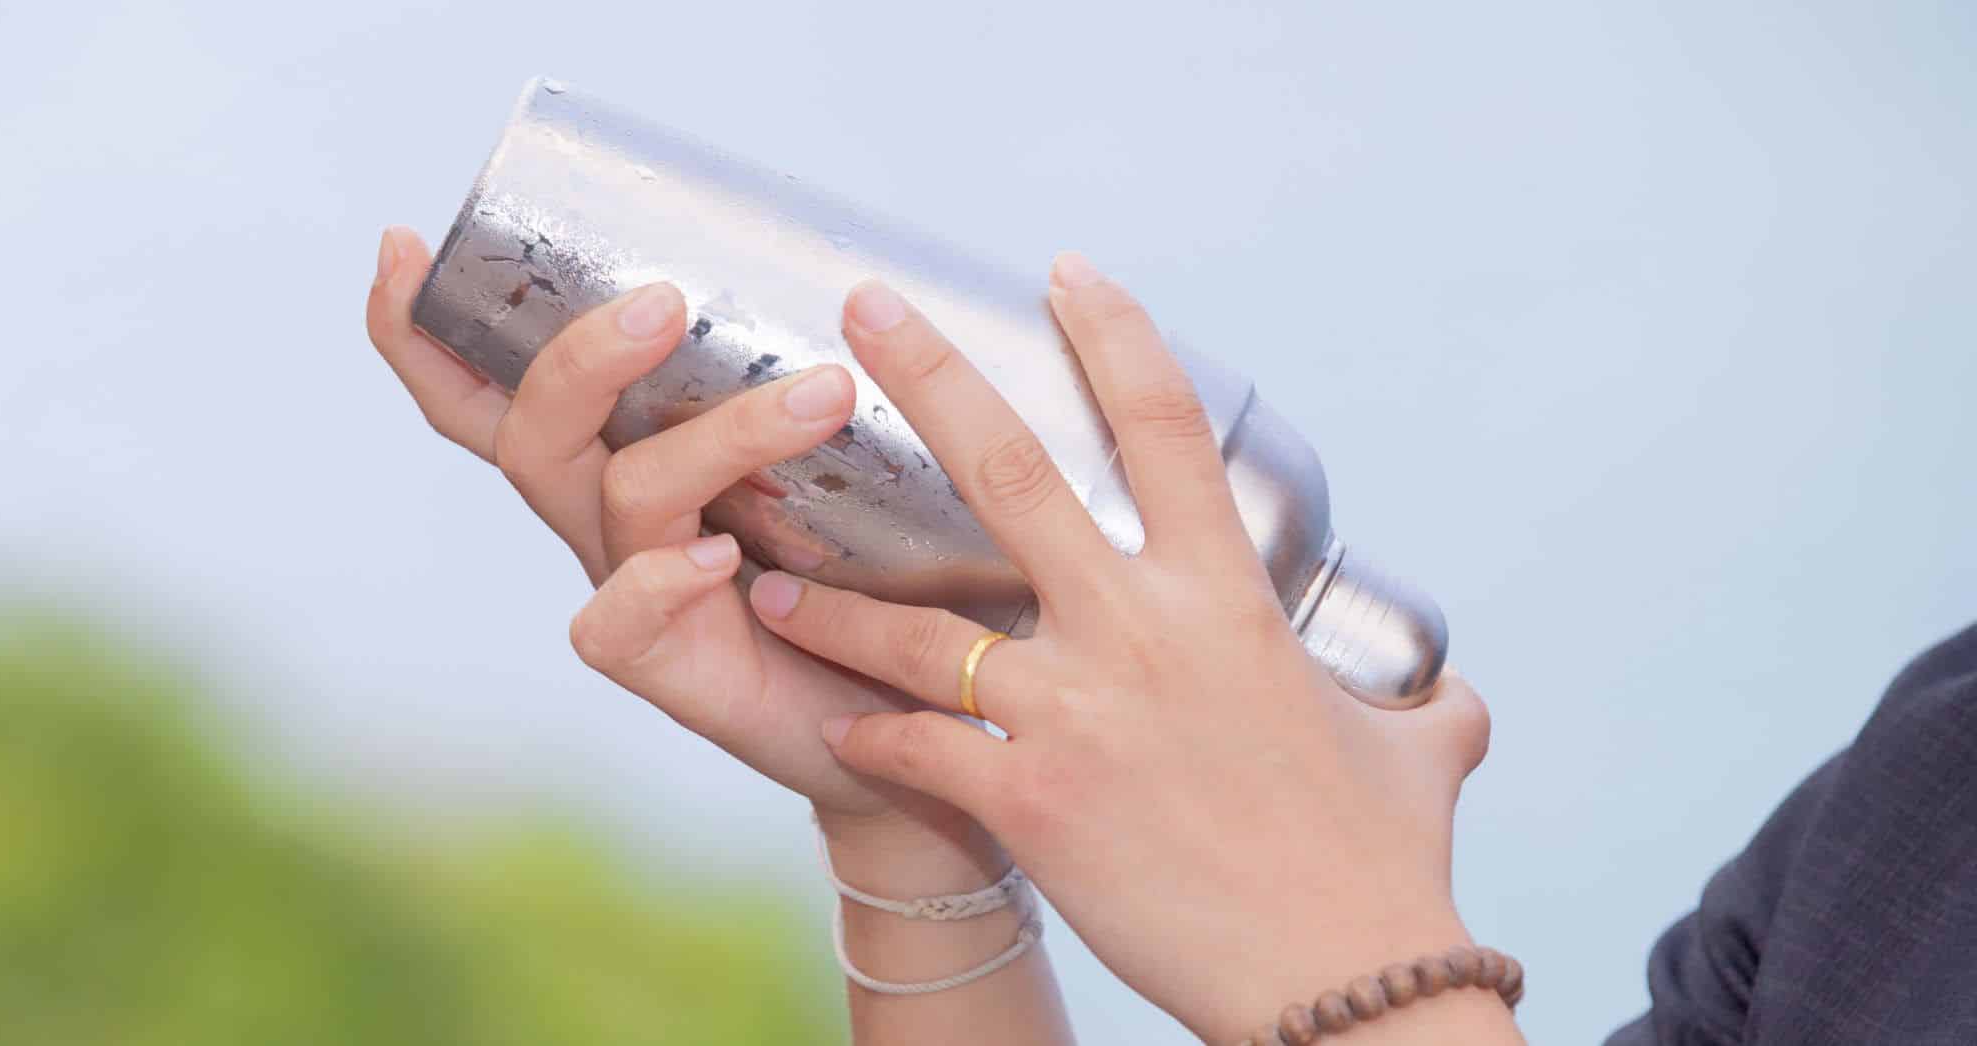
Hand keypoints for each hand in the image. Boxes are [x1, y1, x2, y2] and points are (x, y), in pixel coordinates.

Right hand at [362, 227, 997, 860]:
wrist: (928, 708)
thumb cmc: (883, 561)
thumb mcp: (850, 451)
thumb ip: (828, 372)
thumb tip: (874, 274)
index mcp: (623, 449)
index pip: (499, 386)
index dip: (429, 328)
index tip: (401, 242)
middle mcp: (611, 517)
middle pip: (534, 431)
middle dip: (580, 359)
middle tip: (664, 303)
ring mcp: (637, 589)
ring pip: (620, 496)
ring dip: (717, 437)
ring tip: (825, 395)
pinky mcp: (671, 666)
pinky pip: (619, 622)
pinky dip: (661, 579)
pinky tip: (723, 555)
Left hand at [743, 253, 1504, 1042]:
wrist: (1343, 985)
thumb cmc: (1379, 865)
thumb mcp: (1419, 754)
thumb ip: (1427, 708)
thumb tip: (1457, 699)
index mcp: (1226, 599)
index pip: (1166, 426)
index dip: (1113, 336)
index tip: (1064, 275)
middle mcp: (1140, 632)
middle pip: (1008, 473)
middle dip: (927, 376)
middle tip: (864, 310)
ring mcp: (1076, 712)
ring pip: (918, 630)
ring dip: (835, 599)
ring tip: (763, 571)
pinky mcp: (1032, 801)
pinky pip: (918, 750)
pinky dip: (871, 736)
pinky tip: (840, 732)